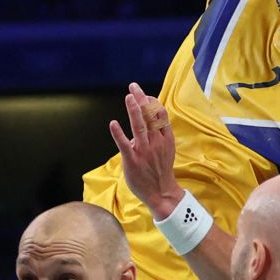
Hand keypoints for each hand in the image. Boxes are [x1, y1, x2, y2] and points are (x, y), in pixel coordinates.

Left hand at [108, 82, 183, 218]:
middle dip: (142, 99)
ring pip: (140, 126)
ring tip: (129, 97)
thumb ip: (157, 135)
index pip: (160, 115)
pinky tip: (113, 123)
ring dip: (134, 110)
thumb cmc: (160, 170)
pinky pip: (124, 145)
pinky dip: (118, 134)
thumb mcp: (166, 149)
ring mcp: (144, 151)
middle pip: (149, 116)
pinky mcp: (132, 160)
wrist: (162, 193)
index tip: (145, 94)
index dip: (152, 102)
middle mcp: (156, 142)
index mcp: (165, 138)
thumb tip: (144, 122)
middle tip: (133, 86)